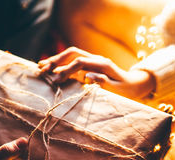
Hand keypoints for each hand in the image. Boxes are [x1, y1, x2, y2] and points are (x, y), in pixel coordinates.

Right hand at [38, 47, 155, 98]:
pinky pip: (72, 63)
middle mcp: (96, 59)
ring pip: (70, 56)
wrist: (133, 84)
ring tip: (40, 66)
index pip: (80, 62)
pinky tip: (49, 69)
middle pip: (73, 53)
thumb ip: (104, 82)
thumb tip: (88, 75)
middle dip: (57, 60)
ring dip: (56, 60)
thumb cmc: (126, 90)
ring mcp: (91, 61)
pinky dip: (60, 65)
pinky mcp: (88, 67)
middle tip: (43, 69)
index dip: (66, 69)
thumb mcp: (118, 89)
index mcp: (103, 64)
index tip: (56, 79)